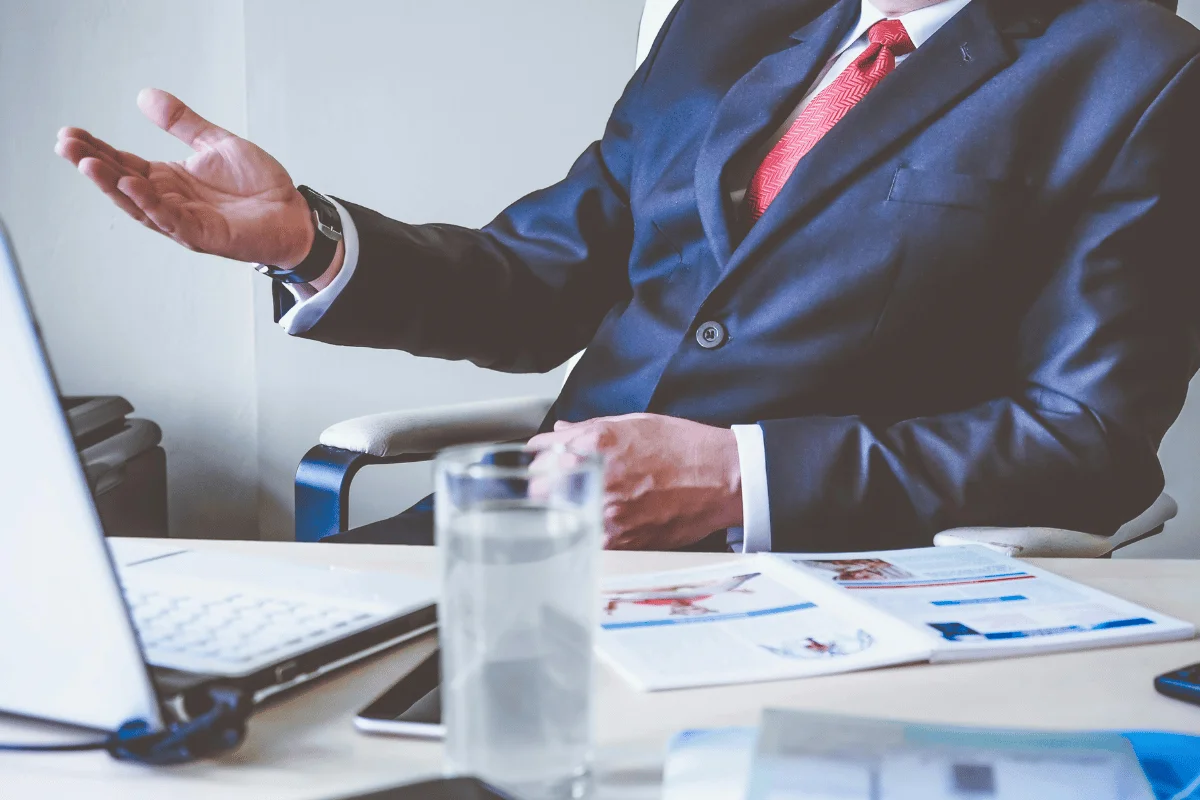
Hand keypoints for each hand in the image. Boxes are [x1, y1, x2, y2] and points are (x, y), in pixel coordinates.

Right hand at [55, 88, 315, 267]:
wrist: (294, 214)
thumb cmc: (259, 186)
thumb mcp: (216, 144)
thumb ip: (182, 123)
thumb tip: (145, 96)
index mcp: (170, 180)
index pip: (124, 163)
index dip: (98, 150)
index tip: (70, 134)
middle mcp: (171, 202)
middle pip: (123, 184)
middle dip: (94, 165)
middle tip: (66, 145)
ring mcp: (185, 221)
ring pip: (140, 204)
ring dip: (112, 185)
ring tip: (87, 164)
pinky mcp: (204, 235)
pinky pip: (172, 220)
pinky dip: (151, 204)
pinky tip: (133, 185)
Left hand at [528, 413, 742, 550]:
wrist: (723, 478)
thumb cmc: (685, 448)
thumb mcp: (635, 423)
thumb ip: (589, 428)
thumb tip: (561, 432)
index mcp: (597, 444)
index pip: (541, 453)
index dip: (539, 457)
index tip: (541, 461)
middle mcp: (597, 478)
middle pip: (539, 489)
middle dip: (543, 486)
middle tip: (553, 485)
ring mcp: (608, 513)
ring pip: (558, 518)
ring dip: (562, 511)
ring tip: (579, 504)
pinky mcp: (621, 540)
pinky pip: (585, 538)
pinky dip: (585, 531)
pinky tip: (598, 522)